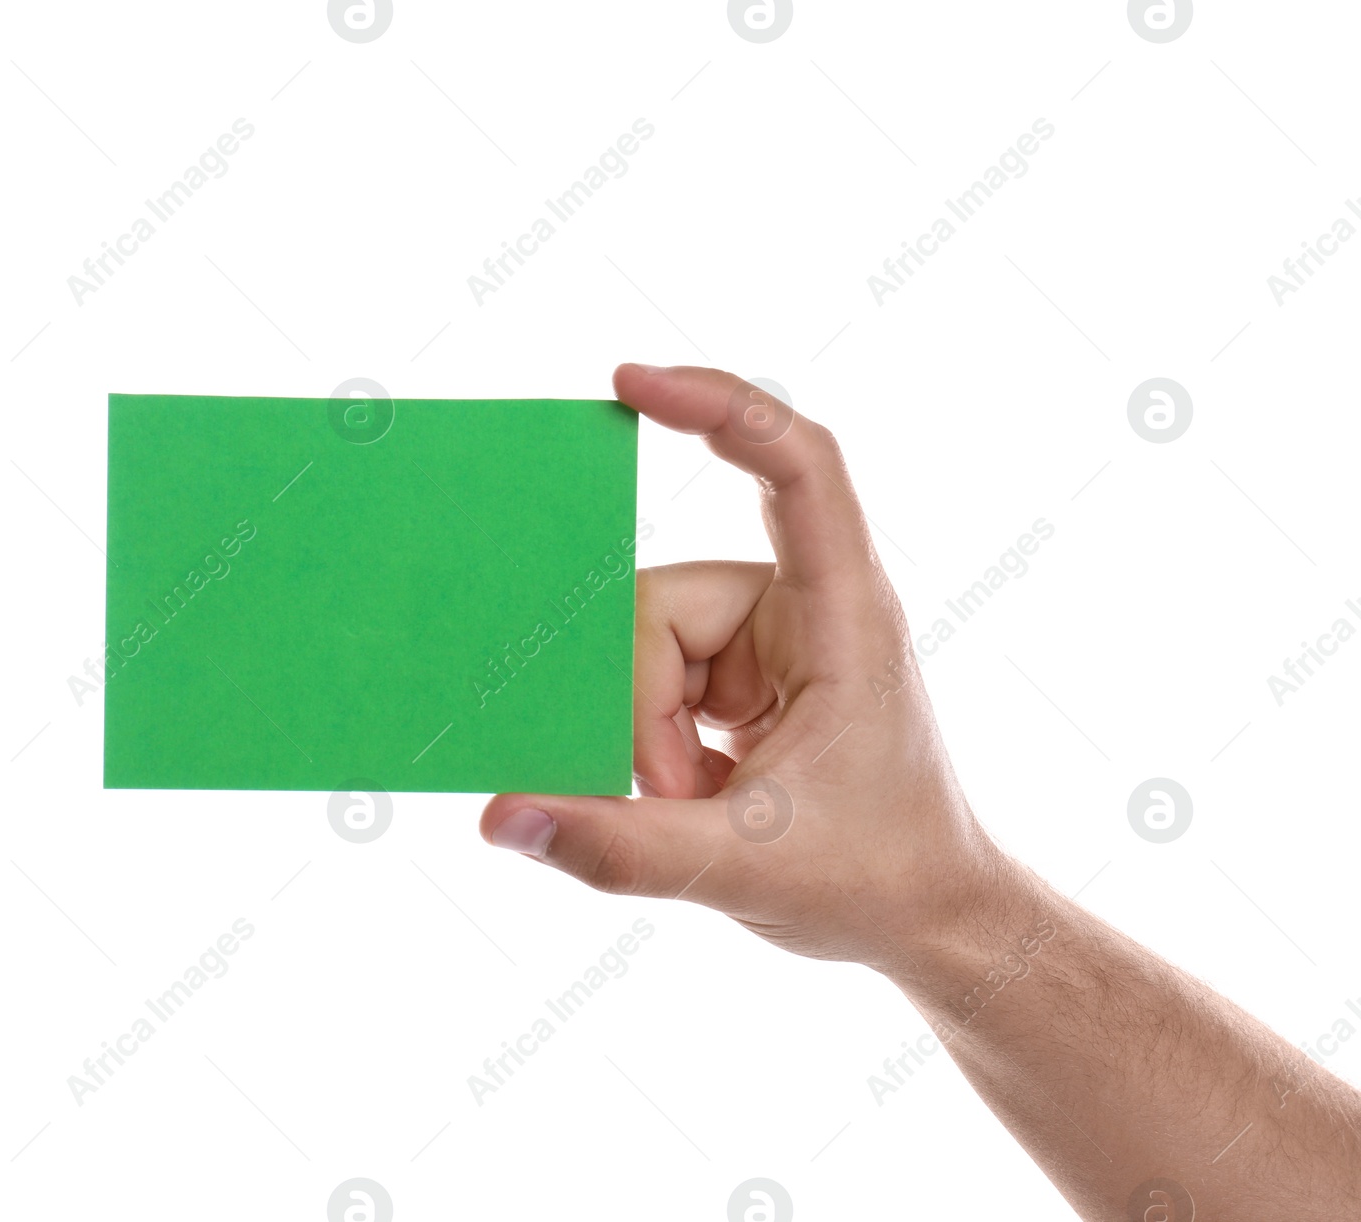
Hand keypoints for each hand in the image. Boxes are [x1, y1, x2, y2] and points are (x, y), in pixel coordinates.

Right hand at [480, 363, 998, 968]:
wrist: (928, 919)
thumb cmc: (877, 879)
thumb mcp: (744, 865)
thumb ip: (619, 846)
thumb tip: (500, 817)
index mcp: (843, 614)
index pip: (797, 466)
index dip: (720, 407)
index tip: (629, 382)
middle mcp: (802, 607)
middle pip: (665, 599)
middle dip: (639, 706)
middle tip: (680, 796)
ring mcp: (765, 642)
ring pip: (643, 645)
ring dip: (642, 738)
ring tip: (692, 806)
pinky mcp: (737, 678)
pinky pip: (648, 678)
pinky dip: (644, 743)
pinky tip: (683, 792)